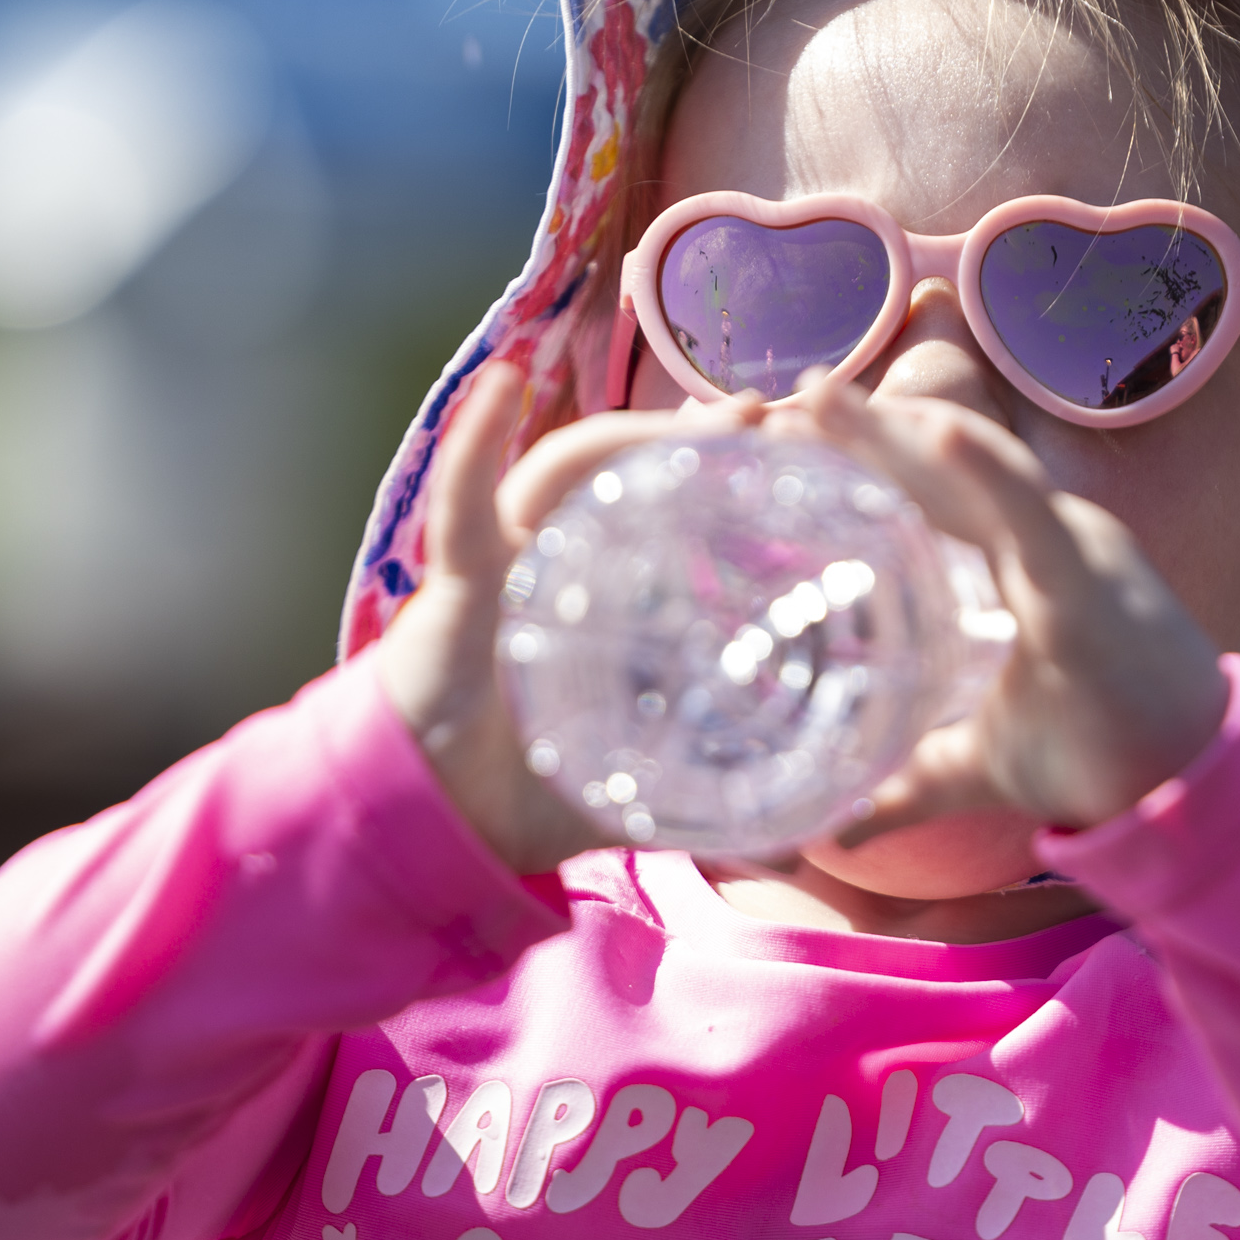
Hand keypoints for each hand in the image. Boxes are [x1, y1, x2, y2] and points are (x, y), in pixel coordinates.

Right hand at [372, 362, 769, 873]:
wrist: (438, 825)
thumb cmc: (525, 795)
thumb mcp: (636, 797)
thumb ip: (710, 816)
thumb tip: (802, 853)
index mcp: (606, 603)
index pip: (673, 520)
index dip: (726, 485)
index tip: (792, 455)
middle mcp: (561, 566)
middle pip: (633, 479)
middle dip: (695, 442)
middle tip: (766, 419)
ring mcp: (510, 564)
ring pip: (567, 472)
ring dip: (631, 433)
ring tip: (703, 414)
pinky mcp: (457, 581)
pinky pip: (463, 501)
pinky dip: (474, 443)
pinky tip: (500, 386)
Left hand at [786, 381, 1231, 842]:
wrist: (1185, 794)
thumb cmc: (1098, 759)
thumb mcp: (973, 767)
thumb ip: (903, 787)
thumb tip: (833, 830)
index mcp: (1012, 563)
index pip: (923, 496)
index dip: (859, 461)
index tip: (782, 438)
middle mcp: (1039, 539)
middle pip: (937, 469)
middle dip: (863, 431)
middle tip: (784, 401)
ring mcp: (1067, 550)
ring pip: (974, 470)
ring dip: (898, 431)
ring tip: (825, 399)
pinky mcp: (1087, 584)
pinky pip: (1035, 516)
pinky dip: (989, 472)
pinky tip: (940, 434)